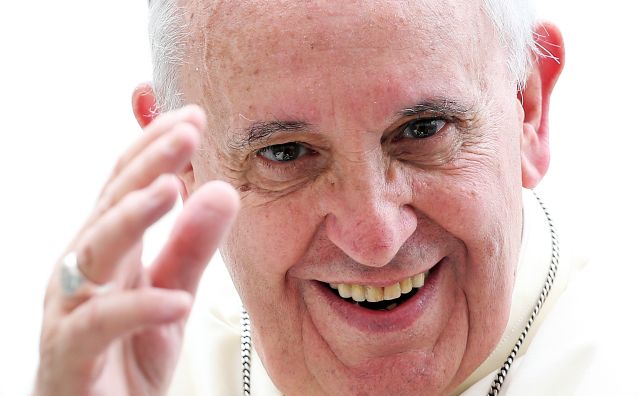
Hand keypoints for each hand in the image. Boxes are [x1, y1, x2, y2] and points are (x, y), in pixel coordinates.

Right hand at [35, 105, 238, 395]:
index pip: (126, 185)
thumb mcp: (172, 293)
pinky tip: (177, 300)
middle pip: (110, 204)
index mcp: (108, 250)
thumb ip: (192, 247)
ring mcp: (70, 310)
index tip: (193, 117)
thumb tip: (222, 190)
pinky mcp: (71, 355)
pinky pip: (100, 326)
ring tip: (172, 189)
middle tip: (186, 132)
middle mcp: (83, 270)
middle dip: (147, 164)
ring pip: (94, 252)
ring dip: (132, 217)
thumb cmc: (126, 355)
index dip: (155, 148)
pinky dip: (139, 309)